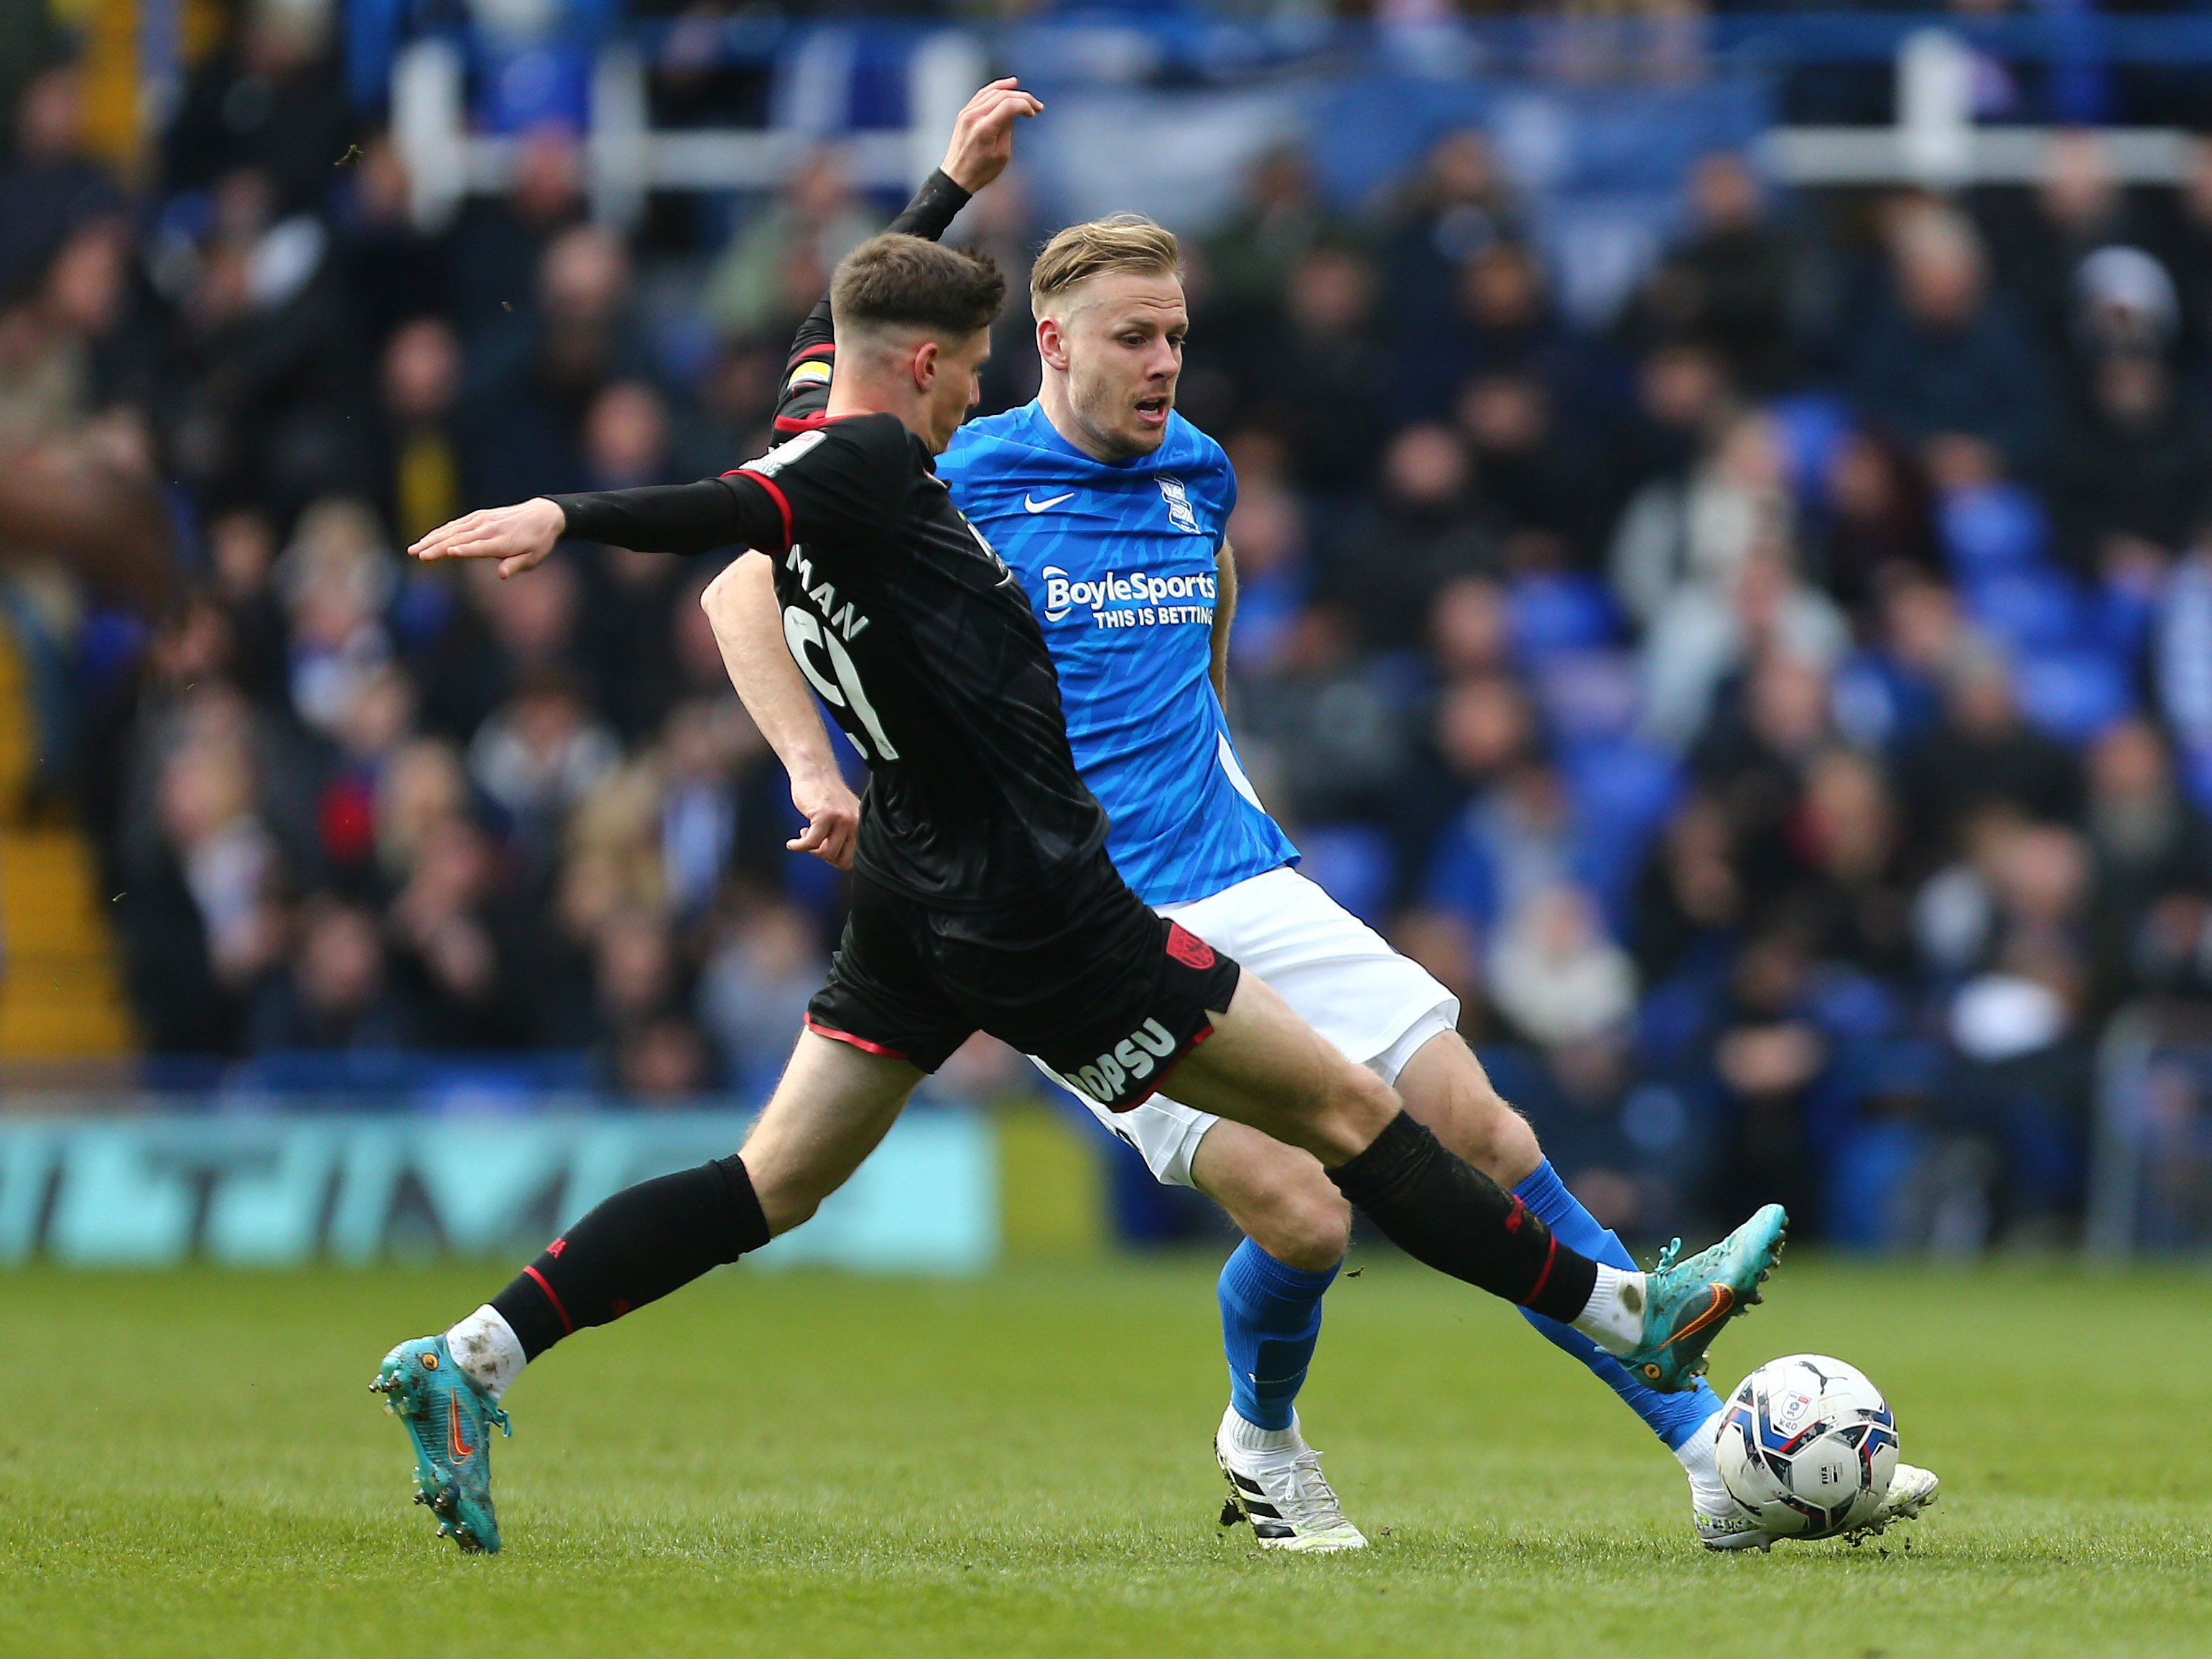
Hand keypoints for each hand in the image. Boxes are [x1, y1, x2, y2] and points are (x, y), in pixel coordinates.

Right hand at [408, 497, 566, 578]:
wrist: (542, 515)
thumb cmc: (537, 542)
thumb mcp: (533, 558)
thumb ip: (516, 565)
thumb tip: (502, 575)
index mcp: (502, 541)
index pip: (479, 546)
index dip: (464, 550)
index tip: (447, 553)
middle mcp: (488, 529)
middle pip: (459, 539)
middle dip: (437, 547)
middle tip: (418, 555)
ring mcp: (481, 521)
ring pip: (452, 530)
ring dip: (432, 539)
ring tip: (414, 549)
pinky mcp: (477, 516)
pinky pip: (455, 524)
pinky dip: (440, 531)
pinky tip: (426, 539)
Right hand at [787, 765, 860, 869]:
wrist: (815, 770)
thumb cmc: (826, 795)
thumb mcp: (843, 816)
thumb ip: (845, 836)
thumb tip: (839, 863)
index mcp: (863, 825)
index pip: (854, 859)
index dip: (836, 860)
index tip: (823, 850)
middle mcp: (856, 823)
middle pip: (841, 859)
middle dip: (823, 857)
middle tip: (814, 844)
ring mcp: (841, 819)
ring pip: (826, 853)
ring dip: (811, 850)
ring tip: (804, 836)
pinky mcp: (824, 815)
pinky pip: (811, 843)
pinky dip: (798, 846)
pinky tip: (792, 843)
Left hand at [938, 78, 1042, 195]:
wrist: (956, 177)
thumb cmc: (981, 171)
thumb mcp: (1002, 154)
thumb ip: (1008, 129)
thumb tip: (1013, 112)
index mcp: (984, 129)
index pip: (1009, 105)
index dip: (1025, 105)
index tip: (1034, 113)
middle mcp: (973, 116)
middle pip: (1002, 96)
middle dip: (1023, 98)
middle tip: (1037, 106)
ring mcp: (967, 113)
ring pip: (992, 92)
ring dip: (1011, 91)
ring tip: (1026, 96)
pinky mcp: (964, 113)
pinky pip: (982, 95)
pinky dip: (997, 88)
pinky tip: (1009, 85)